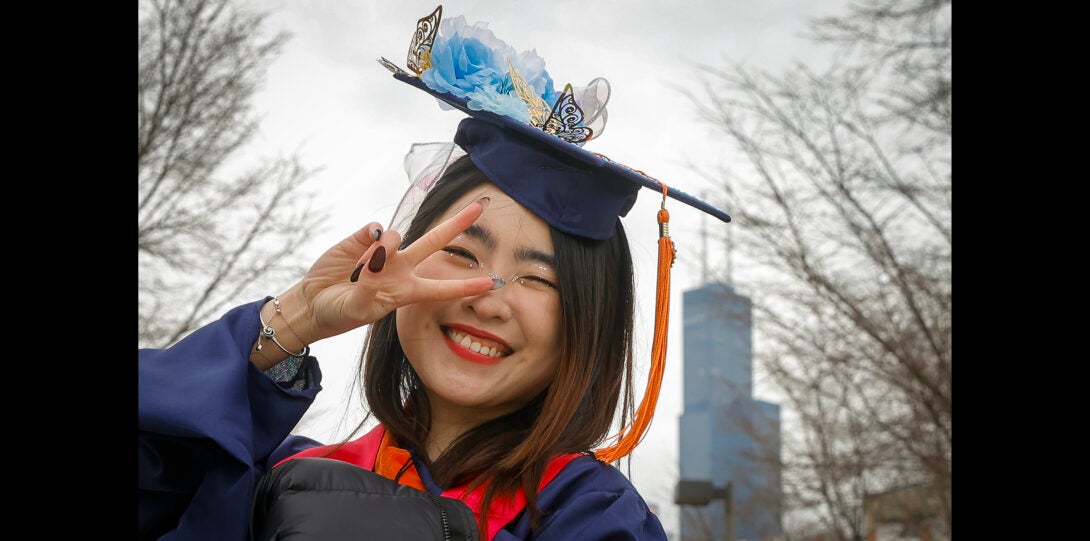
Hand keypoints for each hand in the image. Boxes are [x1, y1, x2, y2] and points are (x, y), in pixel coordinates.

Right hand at [285, 198, 494, 342]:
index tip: (493, 282)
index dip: (467, 285)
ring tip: (360, 270)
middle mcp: (401, 268)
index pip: (442, 288)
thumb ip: (370, 285)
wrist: (313, 303)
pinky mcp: (363, 239)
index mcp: (407, 292)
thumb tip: (380, 252)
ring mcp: (384, 251)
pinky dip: (370, 239)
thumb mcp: (358, 309)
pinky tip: (360, 252)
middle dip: (457, 223)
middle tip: (481, 207)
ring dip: (383, 250)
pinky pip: (376, 229)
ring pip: (398, 236)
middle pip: (435, 241)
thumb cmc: (340, 313)